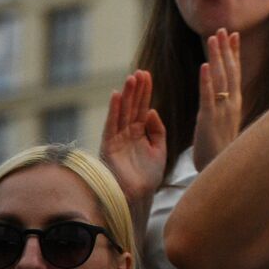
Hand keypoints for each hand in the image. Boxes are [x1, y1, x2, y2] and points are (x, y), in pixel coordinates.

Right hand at [100, 71, 166, 203]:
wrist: (139, 196)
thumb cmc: (148, 176)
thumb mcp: (159, 149)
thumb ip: (157, 130)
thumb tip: (152, 110)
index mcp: (139, 133)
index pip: (142, 107)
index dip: (144, 92)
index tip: (147, 75)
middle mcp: (126, 133)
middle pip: (132, 106)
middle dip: (136, 89)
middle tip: (141, 71)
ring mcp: (117, 139)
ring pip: (122, 112)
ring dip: (126, 95)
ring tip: (131, 78)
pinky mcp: (109, 146)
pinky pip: (111, 124)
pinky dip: (114, 110)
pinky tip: (117, 95)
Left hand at [193, 30, 242, 171]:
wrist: (222, 173)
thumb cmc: (221, 153)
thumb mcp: (225, 126)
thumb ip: (225, 111)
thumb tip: (225, 101)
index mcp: (234, 104)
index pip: (235, 73)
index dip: (234, 53)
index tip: (233, 35)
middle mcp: (232, 103)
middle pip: (230, 70)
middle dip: (226, 49)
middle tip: (223, 29)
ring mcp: (222, 110)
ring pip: (221, 78)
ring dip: (217, 57)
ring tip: (214, 38)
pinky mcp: (209, 119)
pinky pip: (208, 96)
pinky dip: (207, 80)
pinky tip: (204, 65)